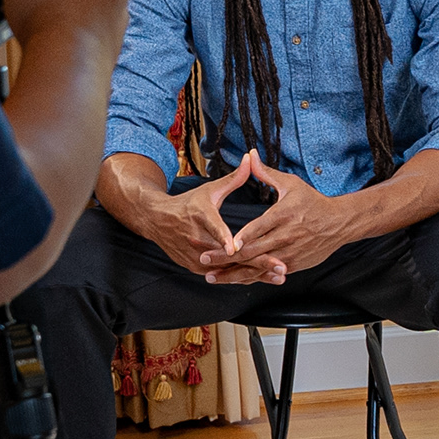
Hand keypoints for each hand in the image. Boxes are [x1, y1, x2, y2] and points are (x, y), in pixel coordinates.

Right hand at [124, 163, 274, 285]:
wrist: (157, 221)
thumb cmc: (188, 204)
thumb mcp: (210, 190)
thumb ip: (233, 179)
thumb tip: (251, 159)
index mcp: (200, 216)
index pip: (214, 228)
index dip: (224, 238)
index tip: (234, 248)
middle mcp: (196, 238)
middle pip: (228, 254)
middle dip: (256, 261)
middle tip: (281, 265)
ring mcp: (195, 256)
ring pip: (228, 268)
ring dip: (254, 274)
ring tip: (278, 276)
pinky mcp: (195, 268)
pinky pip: (222, 274)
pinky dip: (243, 277)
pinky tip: (264, 279)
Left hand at [214, 149, 363, 280]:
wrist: (339, 223)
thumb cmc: (313, 202)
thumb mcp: (291, 184)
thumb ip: (266, 173)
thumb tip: (250, 155)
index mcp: (283, 215)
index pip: (259, 228)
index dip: (241, 238)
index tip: (225, 243)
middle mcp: (286, 237)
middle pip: (252, 251)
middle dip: (226, 258)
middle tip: (205, 259)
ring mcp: (289, 253)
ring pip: (257, 267)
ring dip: (233, 274)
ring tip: (213, 277)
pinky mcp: (293, 265)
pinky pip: (267, 274)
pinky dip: (250, 278)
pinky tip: (233, 281)